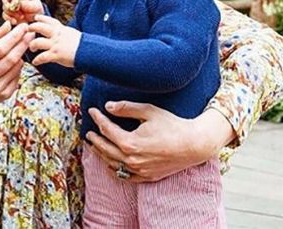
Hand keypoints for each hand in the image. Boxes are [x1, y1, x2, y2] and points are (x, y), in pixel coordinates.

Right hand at [0, 21, 33, 105]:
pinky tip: (17, 61)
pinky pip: (17, 77)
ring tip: (22, 45)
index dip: (13, 37)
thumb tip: (8, 25)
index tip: (23, 27)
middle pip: (10, 59)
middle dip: (22, 44)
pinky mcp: (4, 96)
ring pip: (16, 67)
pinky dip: (19, 67)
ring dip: (21, 55)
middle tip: (31, 33)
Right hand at [2, 0, 43, 24]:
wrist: (36, 17)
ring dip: (12, 14)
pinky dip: (9, 19)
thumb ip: (28, 4)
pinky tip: (15, 21)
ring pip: (5, 9)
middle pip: (5, 1)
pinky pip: (5, 16)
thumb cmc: (36, 8)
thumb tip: (19, 3)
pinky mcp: (9, 14)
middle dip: (11, 7)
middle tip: (19, 13)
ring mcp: (9, 6)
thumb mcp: (36, 6)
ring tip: (22, 17)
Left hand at [28, 14, 80, 67]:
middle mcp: (56, 35)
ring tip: (32, 48)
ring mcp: (55, 45)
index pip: (48, 20)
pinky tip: (35, 62)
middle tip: (27, 31)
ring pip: (37, 42)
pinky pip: (42, 57)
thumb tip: (58, 33)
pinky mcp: (55, 55)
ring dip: (32, 45)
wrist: (88, 51)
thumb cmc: (82, 44)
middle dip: (31, 28)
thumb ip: (62, 32)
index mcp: (61, 29)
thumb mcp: (71, 33)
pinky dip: (37, 60)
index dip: (40, 18)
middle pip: (39, 27)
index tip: (35, 18)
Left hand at [86, 102, 233, 181]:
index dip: (98, 119)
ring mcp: (139, 170)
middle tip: (88, 132)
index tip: (92, 111)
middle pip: (105, 149)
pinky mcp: (147, 176)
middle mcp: (132, 160)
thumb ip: (126, 108)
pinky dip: (115, 169)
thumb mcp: (149, 111)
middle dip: (95, 139)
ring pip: (112, 164)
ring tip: (95, 146)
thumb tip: (108, 106)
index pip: (107, 130)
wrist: (194, 144)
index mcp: (130, 143)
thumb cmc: (173, 125)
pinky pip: (125, 176)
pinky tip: (111, 163)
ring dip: (101, 154)